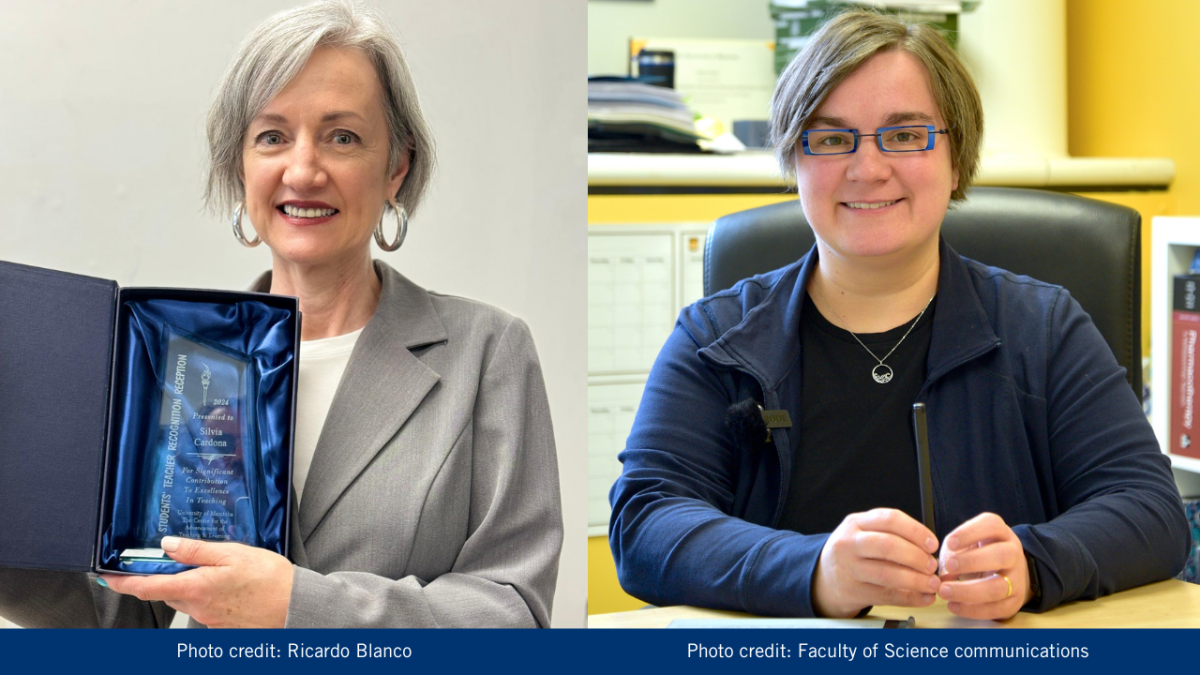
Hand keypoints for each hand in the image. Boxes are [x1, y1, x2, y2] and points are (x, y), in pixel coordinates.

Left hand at [99, 536, 293, 627]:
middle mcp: (198, 608)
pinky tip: (230, 584)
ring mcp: (210, 620)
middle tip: (176, 558)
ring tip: (217, 569)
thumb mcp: (233, 554)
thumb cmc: (270, 580)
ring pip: (189, 599)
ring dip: (192, 585)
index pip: (147, 587)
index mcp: (196, 588)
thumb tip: (168, 545)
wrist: (295, 608)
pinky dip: (210, 594)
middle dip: (167, 577)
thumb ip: (197, 550)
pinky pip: (206, 607)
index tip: (108, 576)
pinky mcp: (222, 625)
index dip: (124, 582)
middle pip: (169, 592)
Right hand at [812, 508, 940, 616]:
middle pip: (887, 546)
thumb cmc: (853, 552)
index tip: (932, 544)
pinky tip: (923, 597)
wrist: (824, 577)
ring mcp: (849, 568)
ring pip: (887, 574)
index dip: (916, 531)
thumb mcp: (863, 532)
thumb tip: (928, 548)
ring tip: (932, 584)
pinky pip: (887, 596)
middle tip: (932, 566)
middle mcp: (849, 543)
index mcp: (856, 522)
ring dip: (916, 580)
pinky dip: (910, 598)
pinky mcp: (853, 591)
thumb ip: (891, 534)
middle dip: (916, 556)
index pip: (890, 519)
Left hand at [938, 513, 1030, 619]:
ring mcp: (1017, 578)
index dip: (970, 533)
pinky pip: (996, 609)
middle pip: (1000, 556)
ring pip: (998, 587)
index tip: (950, 543)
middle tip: (948, 566)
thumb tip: (943, 573)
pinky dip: (972, 610)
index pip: (991, 525)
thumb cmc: (979, 552)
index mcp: (1000, 533)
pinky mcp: (1015, 601)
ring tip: (944, 591)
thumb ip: (952, 552)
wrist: (1008, 571)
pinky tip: (954, 606)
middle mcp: (1013, 553)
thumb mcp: (966, 543)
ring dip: (968, 592)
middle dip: (971, 562)